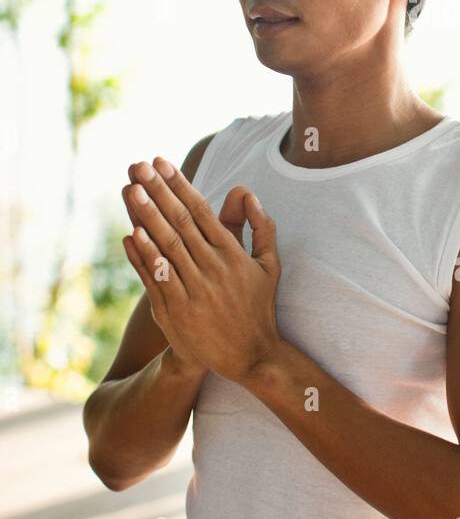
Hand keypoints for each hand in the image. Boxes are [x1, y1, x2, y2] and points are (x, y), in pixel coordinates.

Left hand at [120, 156, 281, 385]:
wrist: (250, 355)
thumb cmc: (257, 305)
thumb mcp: (269, 264)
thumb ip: (261, 226)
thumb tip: (247, 193)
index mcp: (232, 254)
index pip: (202, 211)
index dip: (180, 185)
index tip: (162, 164)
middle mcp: (213, 268)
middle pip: (181, 222)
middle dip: (159, 192)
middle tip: (139, 167)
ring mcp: (194, 290)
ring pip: (167, 246)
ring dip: (147, 217)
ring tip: (130, 190)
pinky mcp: (177, 312)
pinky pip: (158, 278)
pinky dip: (144, 257)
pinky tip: (132, 235)